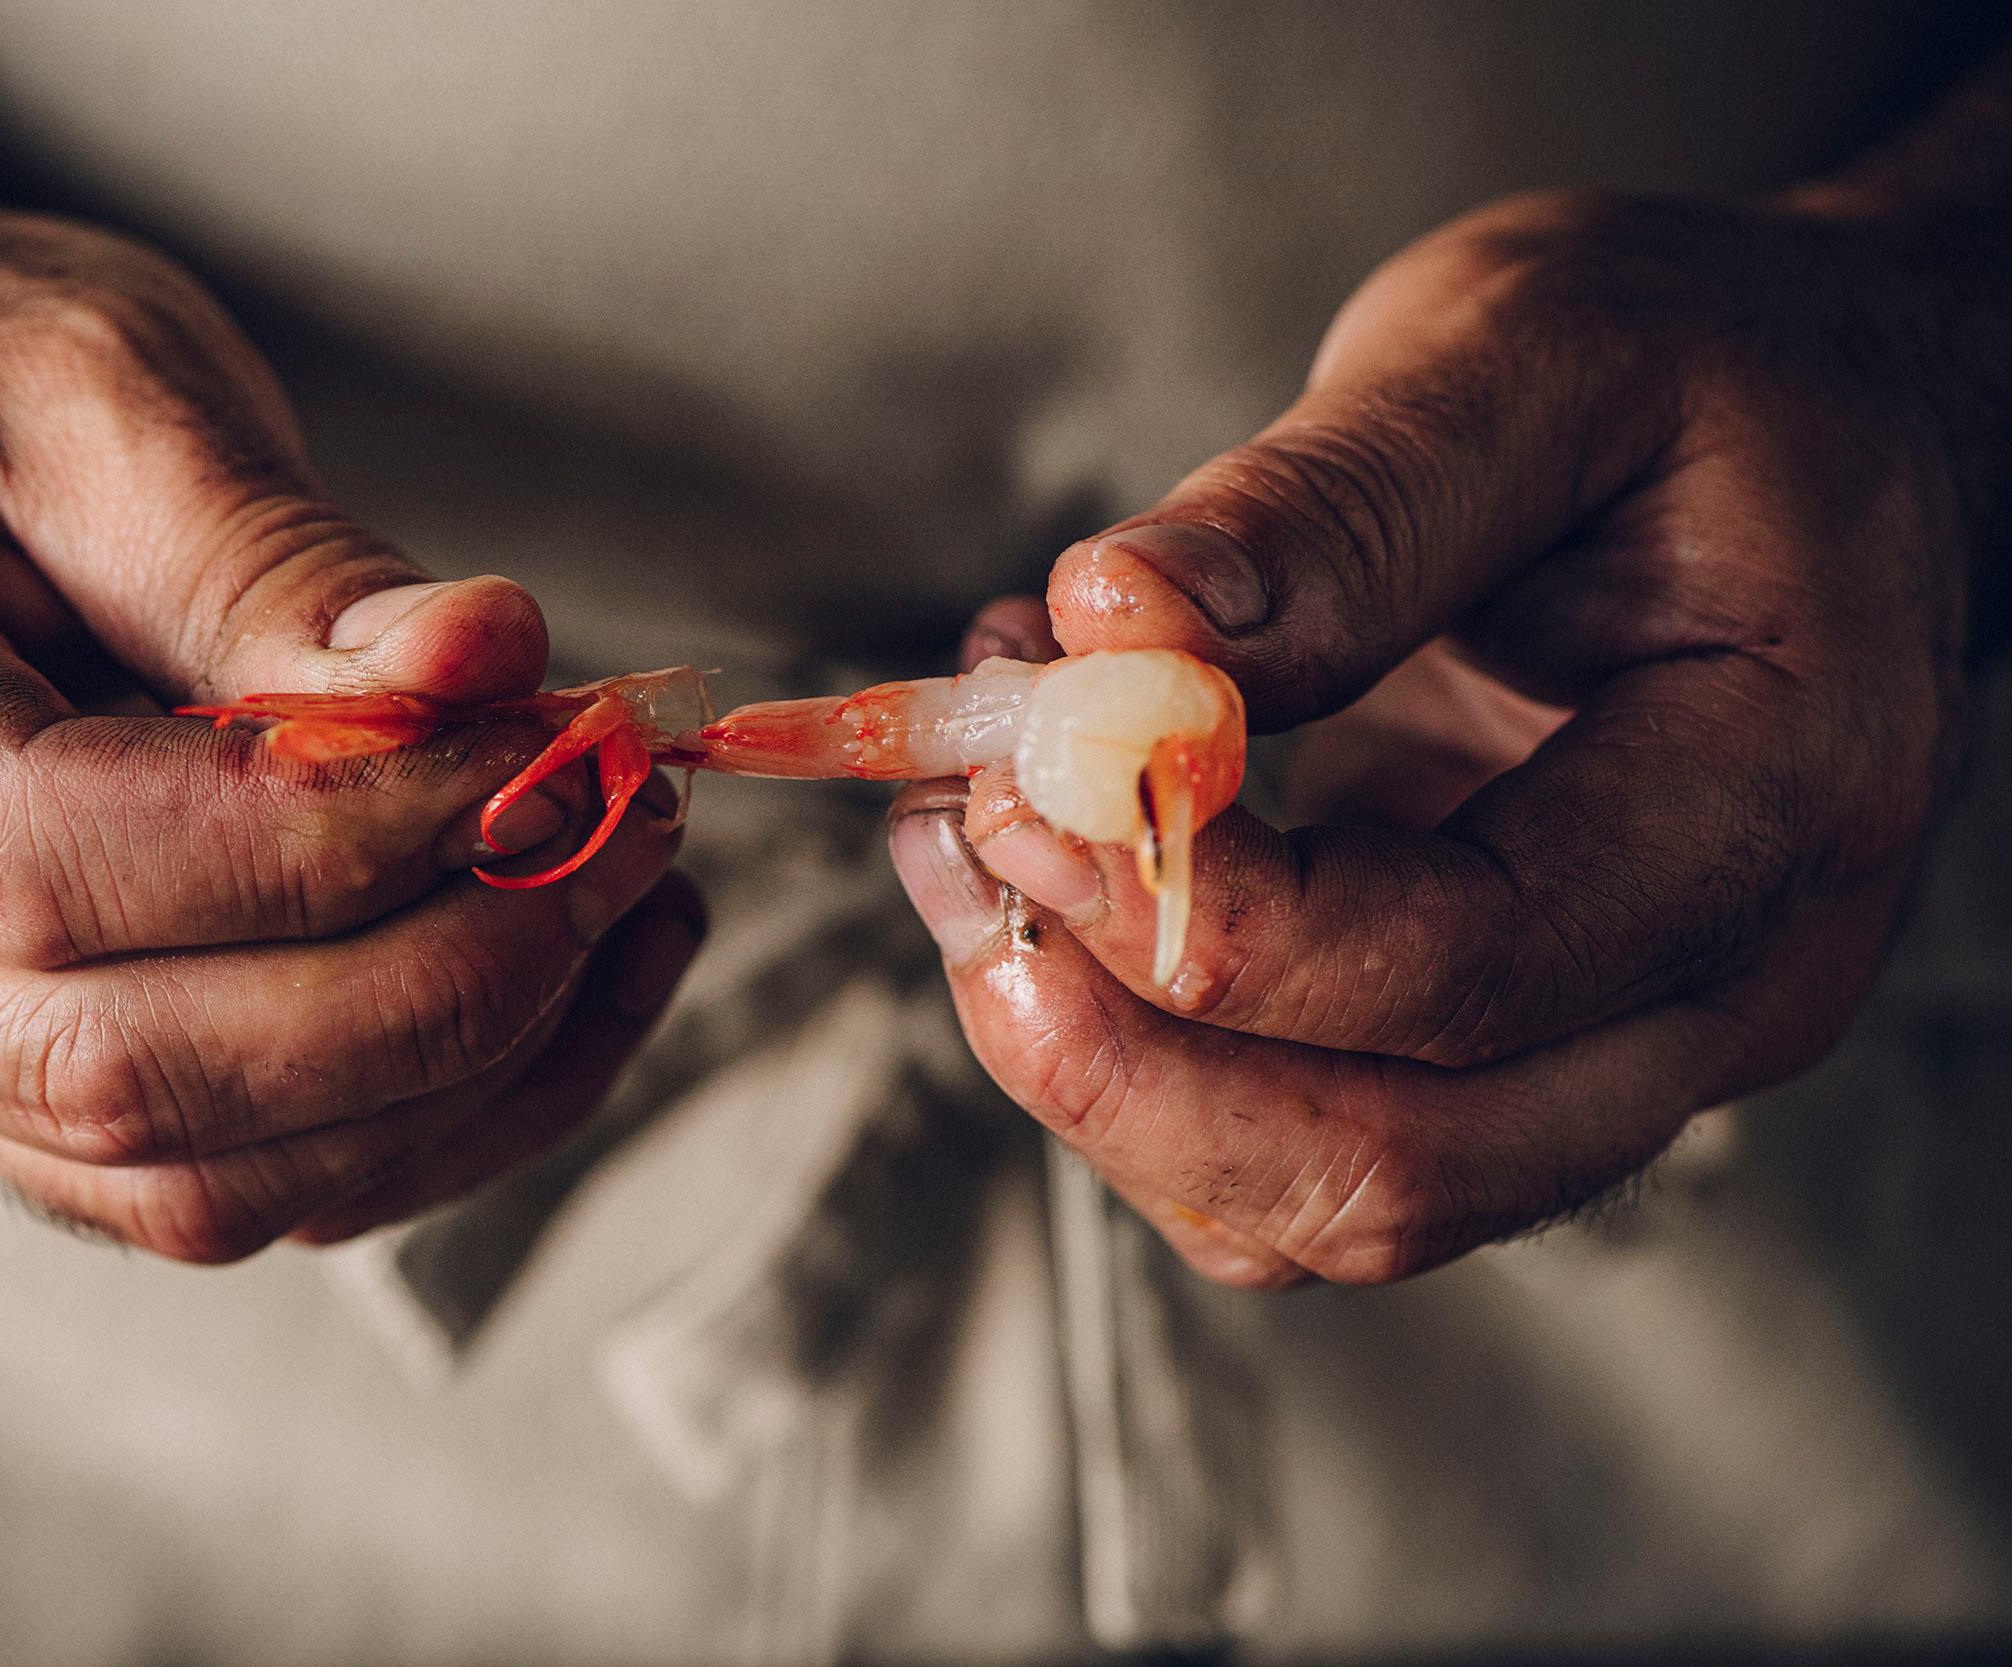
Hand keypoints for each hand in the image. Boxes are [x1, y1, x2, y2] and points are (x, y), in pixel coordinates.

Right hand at [0, 165, 698, 1259]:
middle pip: (129, 1074)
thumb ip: (274, 557)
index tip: (550, 753)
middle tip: (626, 827)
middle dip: (437, 981)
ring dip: (461, 1074)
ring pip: (196, 1184)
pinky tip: (561, 977)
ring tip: (627, 895)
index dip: (342, 842)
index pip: (56, 866)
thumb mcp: (90, 381)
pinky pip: (224, 1182)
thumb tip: (485, 677)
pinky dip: (423, 1114)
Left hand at [895, 188, 2001, 1286]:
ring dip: (1104, 1069)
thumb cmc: (1709, 377)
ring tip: (974, 841)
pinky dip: (1144, 1055)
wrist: (1824, 423)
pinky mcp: (1511, 1048)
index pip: (1460, 966)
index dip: (1201, 913)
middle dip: (1118, 1054)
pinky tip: (1059, 877)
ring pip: (1325, 1203)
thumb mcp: (1534, 349)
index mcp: (1769, 804)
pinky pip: (1299, 1149)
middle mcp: (1716, 988)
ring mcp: (1617, 1048)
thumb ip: (1338, 502)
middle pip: (1388, 1170)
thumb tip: (1111, 622)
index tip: (1031, 779)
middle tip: (966, 850)